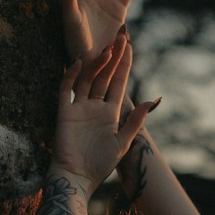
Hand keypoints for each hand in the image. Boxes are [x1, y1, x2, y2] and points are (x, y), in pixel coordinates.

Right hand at [50, 33, 155, 195]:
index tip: (130, 46)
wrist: (77, 178)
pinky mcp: (64, 113)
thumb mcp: (122, 143)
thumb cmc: (100, 165)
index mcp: (110, 113)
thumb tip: (150, 101)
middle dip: (113, 57)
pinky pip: (66, 90)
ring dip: (97, 64)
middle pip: (104, 76)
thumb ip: (134, 122)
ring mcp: (79, 108)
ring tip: (107, 48)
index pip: (118, 83)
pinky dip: (70, 76)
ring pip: (88, 79)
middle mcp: (95, 107)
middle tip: (120, 36)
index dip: (124, 65)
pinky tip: (77, 62)